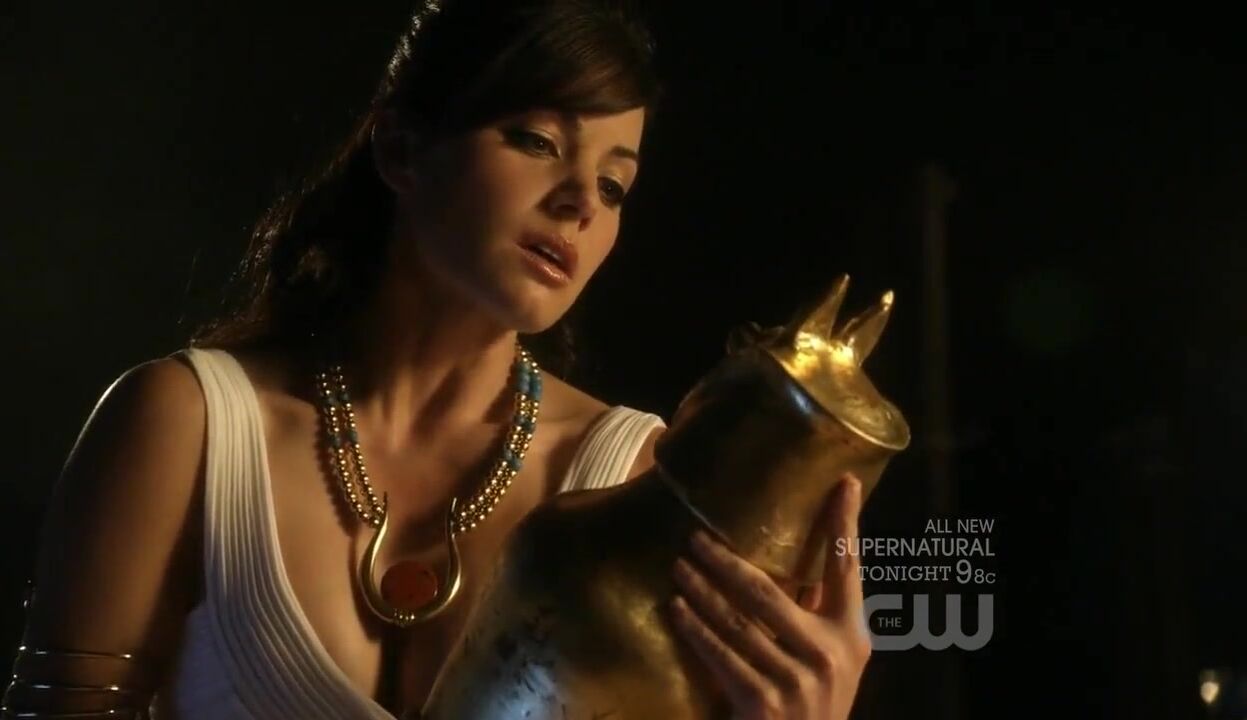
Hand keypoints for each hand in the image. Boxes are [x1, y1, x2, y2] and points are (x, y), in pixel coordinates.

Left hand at [668, 473, 870, 719]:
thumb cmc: (812, 703)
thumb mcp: (830, 660)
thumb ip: (816, 617)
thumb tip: (795, 562)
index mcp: (851, 636)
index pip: (848, 570)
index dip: (844, 525)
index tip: (842, 482)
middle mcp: (828, 653)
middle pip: (769, 591)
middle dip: (726, 560)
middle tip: (696, 537)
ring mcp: (796, 680)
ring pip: (736, 621)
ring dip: (701, 592)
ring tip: (678, 567)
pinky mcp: (764, 703)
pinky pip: (720, 655)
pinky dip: (694, 629)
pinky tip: (676, 611)